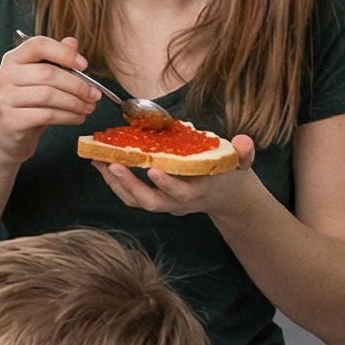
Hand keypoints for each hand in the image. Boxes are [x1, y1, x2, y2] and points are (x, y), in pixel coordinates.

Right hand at [0, 33, 101, 164]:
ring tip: (89, 107)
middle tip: (95, 95)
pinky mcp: (10, 121)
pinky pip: (47, 115)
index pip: (38, 45)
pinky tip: (78, 118)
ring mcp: (4, 98)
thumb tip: (73, 42)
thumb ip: (55, 59)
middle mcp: (3, 75)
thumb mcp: (41, 80)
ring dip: (75, 102)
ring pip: (49, 95)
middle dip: (77, 85)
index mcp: (12, 59)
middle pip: (48, 73)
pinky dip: (68, 117)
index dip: (64, 53)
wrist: (8, 136)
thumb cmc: (29, 104)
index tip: (84, 66)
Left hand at [93, 136, 258, 217]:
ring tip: (99, 162)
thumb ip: (244, 154)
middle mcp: (178, 202)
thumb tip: (244, 141)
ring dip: (116, 183)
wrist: (226, 196)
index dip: (167, 184)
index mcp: (198, 192)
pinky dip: (116, 183)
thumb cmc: (229, 174)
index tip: (153, 170)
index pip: (181, 192)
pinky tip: (103, 165)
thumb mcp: (241, 164)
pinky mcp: (155, 199)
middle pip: (151, 202)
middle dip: (130, 186)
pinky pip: (131, 196)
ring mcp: (165, 203)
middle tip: (112, 166)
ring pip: (136, 201)